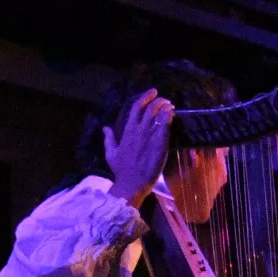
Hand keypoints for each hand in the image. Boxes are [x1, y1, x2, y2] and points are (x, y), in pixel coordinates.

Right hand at [104, 90, 173, 208]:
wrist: (132, 184)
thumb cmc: (121, 171)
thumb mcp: (110, 153)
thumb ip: (108, 139)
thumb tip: (105, 128)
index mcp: (128, 131)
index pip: (137, 107)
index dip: (146, 97)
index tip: (153, 92)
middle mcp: (139, 130)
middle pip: (151, 108)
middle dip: (159, 101)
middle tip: (165, 100)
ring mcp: (150, 137)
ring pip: (160, 115)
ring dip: (166, 107)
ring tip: (171, 106)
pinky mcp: (160, 144)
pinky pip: (165, 126)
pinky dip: (169, 118)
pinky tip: (172, 115)